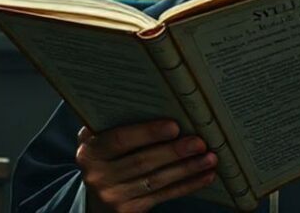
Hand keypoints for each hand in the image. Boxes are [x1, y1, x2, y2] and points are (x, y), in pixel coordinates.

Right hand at [75, 120, 216, 212]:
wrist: (95, 197)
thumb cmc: (106, 155)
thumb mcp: (100, 138)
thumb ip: (116, 122)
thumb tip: (156, 97)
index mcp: (90, 151)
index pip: (120, 140)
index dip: (148, 133)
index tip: (174, 126)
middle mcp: (98, 176)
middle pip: (142, 162)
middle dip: (174, 152)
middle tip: (200, 142)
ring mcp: (114, 196)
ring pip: (157, 181)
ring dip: (187, 169)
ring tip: (210, 158)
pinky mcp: (131, 210)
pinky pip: (164, 195)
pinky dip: (187, 185)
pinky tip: (206, 175)